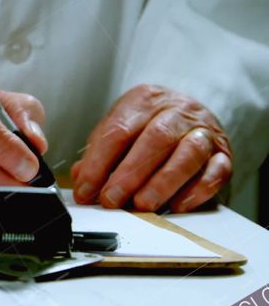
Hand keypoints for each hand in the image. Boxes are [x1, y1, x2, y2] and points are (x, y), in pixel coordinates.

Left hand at [71, 84, 231, 212]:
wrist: (192, 112)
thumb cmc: (148, 123)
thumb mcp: (120, 127)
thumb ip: (100, 152)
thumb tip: (81, 178)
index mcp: (144, 100)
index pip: (118, 130)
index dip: (98, 162)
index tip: (86, 189)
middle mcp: (177, 110)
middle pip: (155, 139)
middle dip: (129, 174)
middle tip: (111, 200)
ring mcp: (204, 131)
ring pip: (187, 154)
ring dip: (162, 183)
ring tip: (142, 205)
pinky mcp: (224, 154)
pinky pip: (215, 172)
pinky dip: (196, 191)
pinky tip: (176, 206)